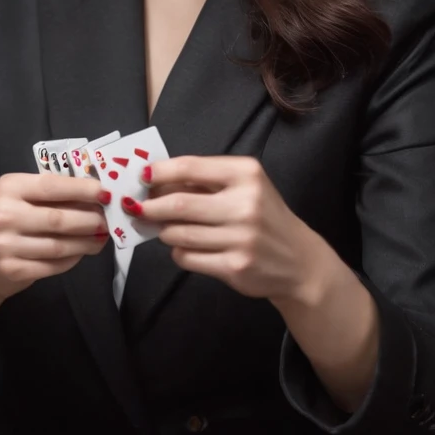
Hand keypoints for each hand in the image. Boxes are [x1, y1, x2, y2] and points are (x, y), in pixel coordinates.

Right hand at [0, 171, 108, 299]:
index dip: (82, 190)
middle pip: (58, 219)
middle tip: (109, 219)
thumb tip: (98, 196)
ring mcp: (5, 246)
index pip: (51, 186)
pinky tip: (83, 251)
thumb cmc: (12, 221)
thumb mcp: (25, 198)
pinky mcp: (13, 270)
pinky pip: (54, 264)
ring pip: (59, 245)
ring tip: (102, 237)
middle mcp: (3, 215)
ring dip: (87, 242)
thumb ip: (55, 194)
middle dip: (90, 220)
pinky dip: (74, 258)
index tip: (106, 193)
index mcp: (8, 188)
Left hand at [127, 155, 319, 301]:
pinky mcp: (234, 267)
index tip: (141, 176)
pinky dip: (178, 252)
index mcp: (246, 174)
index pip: (190, 167)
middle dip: (150, 206)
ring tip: (164, 228)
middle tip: (136, 207)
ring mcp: (240, 238)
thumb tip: (155, 182)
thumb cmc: (263, 216)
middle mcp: (245, 204)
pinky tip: (184, 248)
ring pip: (179, 234)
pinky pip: (188, 258)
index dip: (159, 172)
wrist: (298, 260)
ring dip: (164, 231)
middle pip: (178, 204)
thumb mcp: (245, 186)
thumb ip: (206, 180)